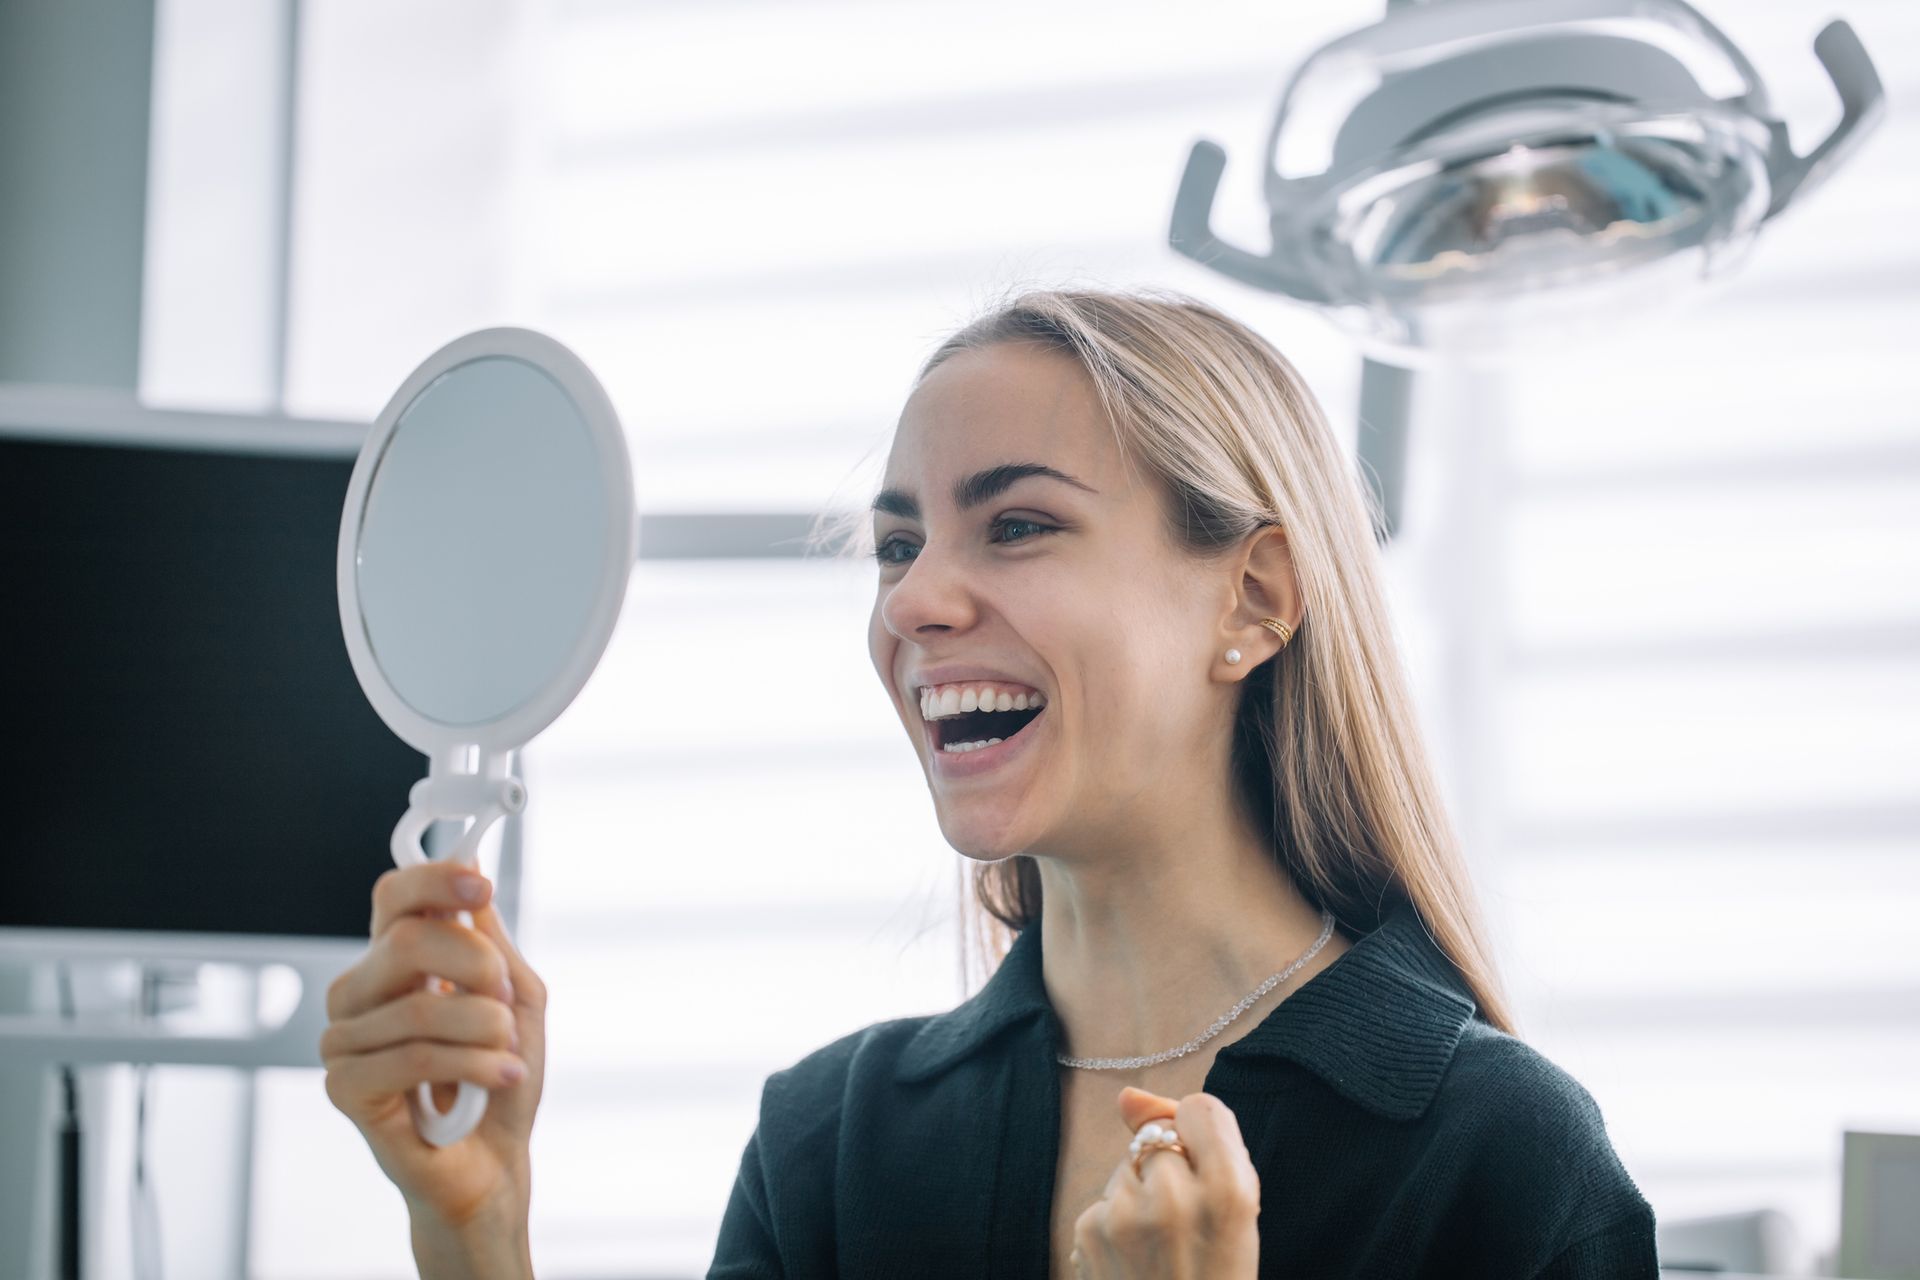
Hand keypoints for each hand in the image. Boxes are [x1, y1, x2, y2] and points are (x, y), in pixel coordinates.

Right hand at [320, 861, 547, 1233]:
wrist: (494, 1159)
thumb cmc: (499, 1075)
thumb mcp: (514, 998)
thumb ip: (492, 943)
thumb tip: (473, 876)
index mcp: (395, 962)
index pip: (393, 897)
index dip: (434, 882)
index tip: (480, 886)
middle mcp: (360, 992)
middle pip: (408, 942)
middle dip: (477, 968)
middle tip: (504, 1001)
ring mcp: (345, 1039)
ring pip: (422, 1007)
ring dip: (487, 1030)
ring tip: (508, 1055)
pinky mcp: (344, 1087)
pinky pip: (415, 1057)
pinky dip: (474, 1065)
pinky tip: (501, 1077)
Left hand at [1069, 1086, 1261, 1279]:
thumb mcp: (1238, 1214)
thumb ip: (1200, 1142)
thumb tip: (1127, 1096)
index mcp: (1229, 1191)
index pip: (1201, 1108)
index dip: (1202, 1138)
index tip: (1206, 1175)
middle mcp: (1174, 1195)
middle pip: (1158, 1137)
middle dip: (1167, 1168)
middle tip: (1183, 1225)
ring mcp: (1125, 1214)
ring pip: (1127, 1168)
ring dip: (1139, 1195)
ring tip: (1159, 1249)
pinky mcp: (1088, 1231)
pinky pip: (1104, 1201)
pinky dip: (1116, 1223)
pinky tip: (1134, 1262)